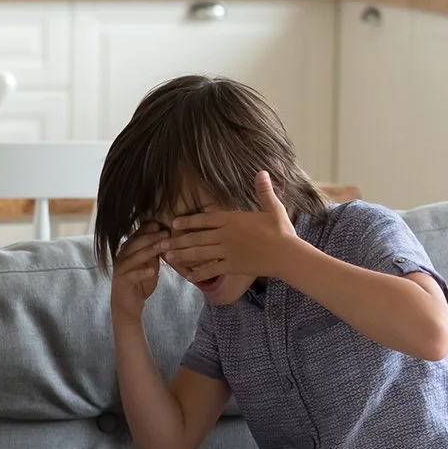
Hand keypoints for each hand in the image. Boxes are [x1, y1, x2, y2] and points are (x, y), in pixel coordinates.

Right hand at [110, 221, 167, 325]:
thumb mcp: (150, 266)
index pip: (137, 236)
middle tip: (166, 233)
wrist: (127, 306)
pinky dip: (142, 273)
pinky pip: (132, 275)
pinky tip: (153, 271)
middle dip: (152, 237)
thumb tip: (166, 237)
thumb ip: (154, 254)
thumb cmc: (140, 284)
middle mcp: (122, 257)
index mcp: (128, 251)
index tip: (164, 223)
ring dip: (149, 251)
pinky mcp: (121, 282)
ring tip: (163, 246)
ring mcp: (120, 269)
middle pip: (135, 243)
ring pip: (134, 257)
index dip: (149, 229)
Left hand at [161, 171, 298, 281]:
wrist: (287, 254)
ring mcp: (227, 252)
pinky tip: (189, 277)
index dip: (187, 221)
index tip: (173, 223)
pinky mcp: (231, 266)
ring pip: (199, 253)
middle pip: (196, 238)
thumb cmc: (281, 231)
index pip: (204, 219)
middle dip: (177, 241)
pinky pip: (211, 270)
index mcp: (232, 219)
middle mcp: (226, 235)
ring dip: (182, 255)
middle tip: (160, 244)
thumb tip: (262, 172)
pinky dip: (199, 274)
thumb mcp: (272, 207)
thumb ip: (263, 191)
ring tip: (168, 257)